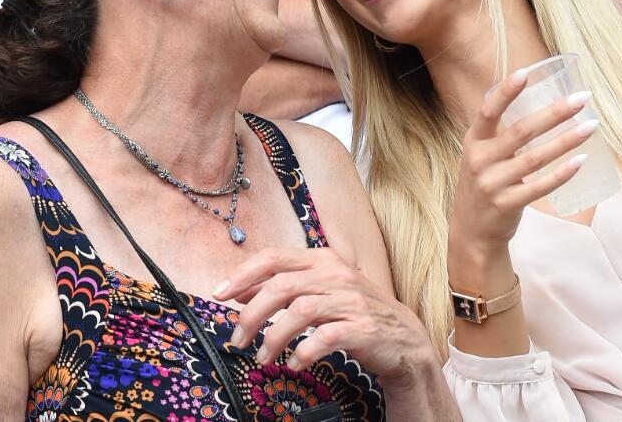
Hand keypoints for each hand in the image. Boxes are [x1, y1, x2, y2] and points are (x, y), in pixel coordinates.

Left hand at [214, 247, 435, 385]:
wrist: (402, 338)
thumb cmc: (352, 312)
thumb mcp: (317, 291)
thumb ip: (282, 286)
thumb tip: (238, 289)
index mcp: (321, 259)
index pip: (274, 257)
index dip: (243, 274)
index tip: (220, 294)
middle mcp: (336, 274)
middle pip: (282, 286)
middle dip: (252, 315)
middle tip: (237, 340)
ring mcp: (351, 300)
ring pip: (300, 311)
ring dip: (273, 337)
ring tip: (263, 358)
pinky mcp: (363, 327)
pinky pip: (325, 337)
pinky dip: (303, 352)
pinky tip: (294, 364)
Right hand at [449, 70, 596, 253]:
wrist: (471, 232)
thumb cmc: (483, 185)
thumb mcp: (480, 156)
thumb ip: (499, 135)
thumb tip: (537, 106)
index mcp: (473, 142)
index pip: (488, 111)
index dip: (506, 92)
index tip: (526, 73)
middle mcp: (480, 160)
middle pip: (521, 131)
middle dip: (554, 113)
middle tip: (581, 98)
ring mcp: (492, 184)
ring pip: (535, 158)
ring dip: (567, 140)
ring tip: (591, 126)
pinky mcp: (507, 204)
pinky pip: (540, 187)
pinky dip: (562, 173)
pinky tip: (581, 161)